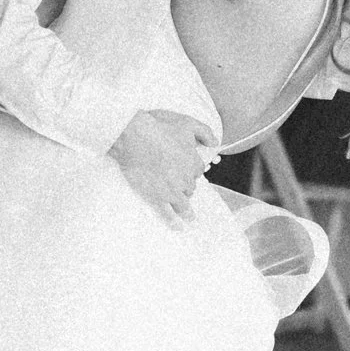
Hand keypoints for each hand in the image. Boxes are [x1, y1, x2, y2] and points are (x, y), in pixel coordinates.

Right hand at [109, 106, 214, 224]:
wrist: (134, 137)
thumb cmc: (158, 128)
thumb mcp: (186, 123)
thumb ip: (204, 132)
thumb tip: (215, 142)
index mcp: (193, 161)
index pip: (197, 169)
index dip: (190, 168)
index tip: (183, 167)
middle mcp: (186, 178)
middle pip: (189, 186)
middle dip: (184, 184)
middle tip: (174, 182)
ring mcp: (172, 190)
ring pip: (183, 201)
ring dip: (186, 208)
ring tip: (189, 217)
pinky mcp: (157, 197)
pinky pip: (168, 213)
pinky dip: (173, 221)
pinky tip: (178, 227)